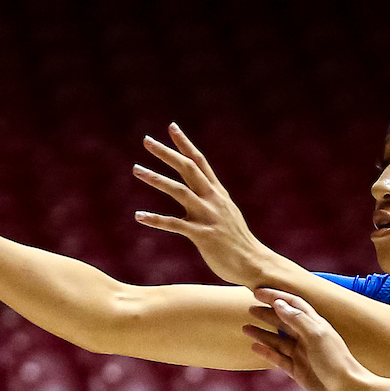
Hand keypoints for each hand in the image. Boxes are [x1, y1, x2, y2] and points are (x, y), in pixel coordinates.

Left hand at [134, 124, 271, 288]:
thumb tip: (205, 190)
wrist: (253, 263)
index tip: (171, 127)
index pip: (200, 162)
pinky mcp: (203, 235)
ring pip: (179, 190)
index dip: (185, 144)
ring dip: (156, 178)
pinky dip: (155, 219)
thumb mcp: (227, 214)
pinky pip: (174, 224)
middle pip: (188, 168)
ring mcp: (208, 216)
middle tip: (147, 140)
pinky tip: (138, 216)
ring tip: (136, 169)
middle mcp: (213, 200)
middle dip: (167, 153)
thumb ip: (214, 200)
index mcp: (218, 193)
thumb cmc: (238, 242)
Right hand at [243, 288, 372, 390]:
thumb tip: (279, 303)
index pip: (293, 304)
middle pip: (284, 321)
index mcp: (315, 324)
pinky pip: (278, 359)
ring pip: (278, 340)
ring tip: (245, 327)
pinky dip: (266, 352)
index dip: (276, 296)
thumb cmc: (336, 361)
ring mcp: (302, 354)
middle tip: (249, 308)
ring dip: (263, 333)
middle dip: (267, 313)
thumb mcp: (316, 336)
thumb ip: (297, 319)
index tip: (257, 291)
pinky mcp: (298, 371)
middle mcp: (308, 337)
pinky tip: (255, 347)